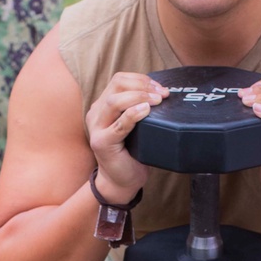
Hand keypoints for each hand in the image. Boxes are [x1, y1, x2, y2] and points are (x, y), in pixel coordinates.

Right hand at [85, 72, 167, 199]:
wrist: (121, 181)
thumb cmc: (132, 153)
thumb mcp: (136, 126)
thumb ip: (140, 108)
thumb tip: (163, 93)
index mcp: (103, 106)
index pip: (120, 80)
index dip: (141, 79)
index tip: (159, 88)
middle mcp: (96, 114)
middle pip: (116, 85)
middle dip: (142, 86)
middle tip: (161, 94)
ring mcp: (97, 128)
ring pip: (114, 102)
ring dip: (138, 97)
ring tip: (156, 101)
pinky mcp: (102, 143)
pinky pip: (118, 124)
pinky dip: (132, 114)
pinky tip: (145, 111)